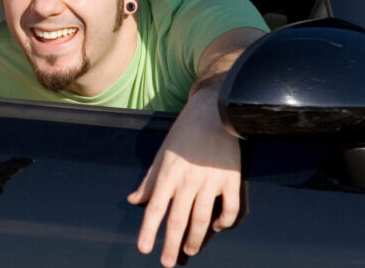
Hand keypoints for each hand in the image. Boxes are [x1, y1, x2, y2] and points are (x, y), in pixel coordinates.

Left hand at [126, 85, 241, 266]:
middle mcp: (188, 180)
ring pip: (201, 218)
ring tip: (189, 250)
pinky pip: (229, 208)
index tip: (144, 249)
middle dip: (171, 244)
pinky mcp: (231, 179)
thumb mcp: (161, 154)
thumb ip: (148, 180)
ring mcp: (210, 181)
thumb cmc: (183, 134)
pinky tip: (216, 227)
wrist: (212, 112)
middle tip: (167, 262)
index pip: (155, 208)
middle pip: (178, 219)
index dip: (149, 230)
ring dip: (194, 238)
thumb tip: (133, 200)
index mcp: (168, 174)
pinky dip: (224, 222)